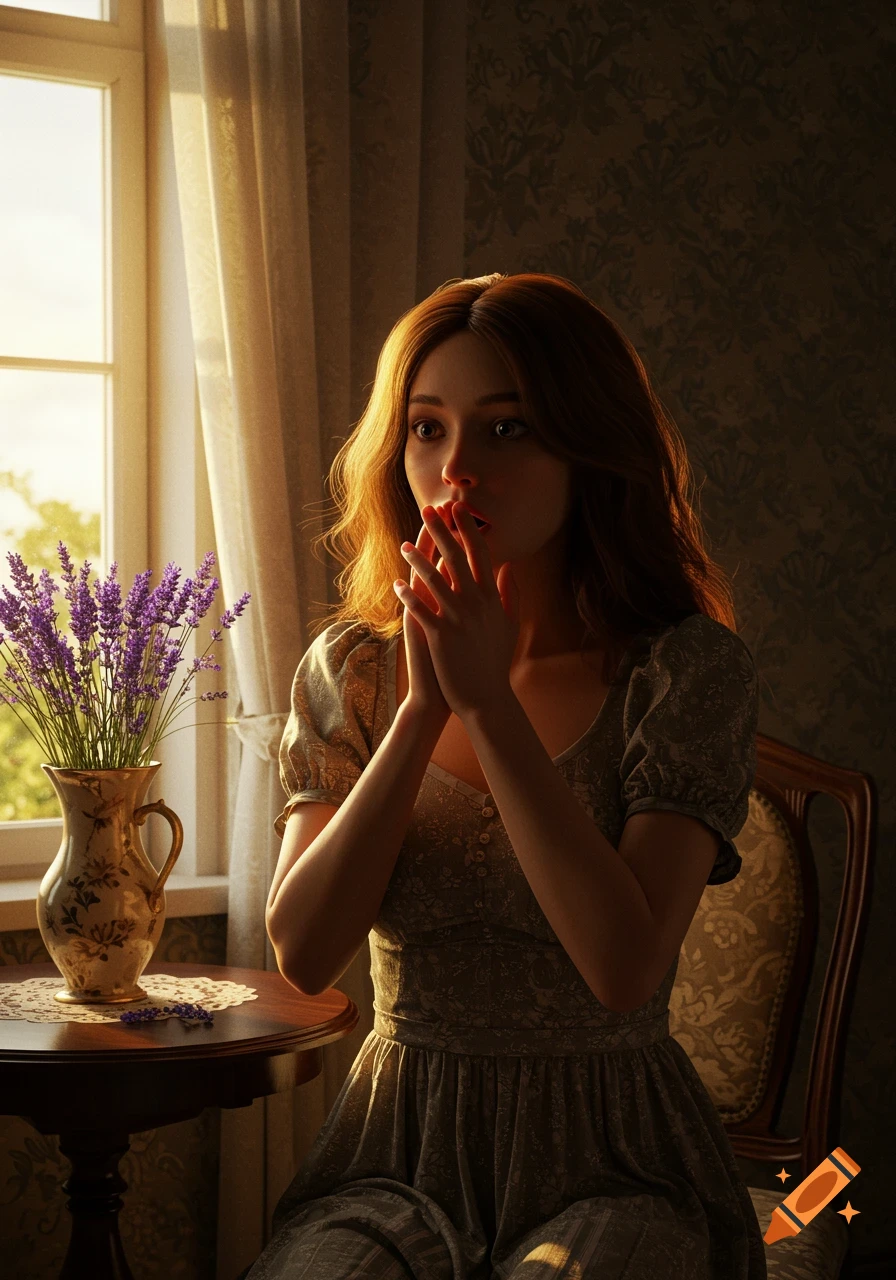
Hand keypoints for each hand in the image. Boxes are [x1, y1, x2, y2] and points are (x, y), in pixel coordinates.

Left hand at [393, 501, 519, 719]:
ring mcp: (458, 619)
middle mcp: (476, 604)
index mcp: (491, 598)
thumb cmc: (495, 663)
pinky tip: (396, 584)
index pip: (480, 554)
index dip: (468, 529)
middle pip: (457, 558)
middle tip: (429, 509)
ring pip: (435, 580)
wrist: (486, 698)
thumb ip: (510, 594)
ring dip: (418, 560)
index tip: (459, 509)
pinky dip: (408, 596)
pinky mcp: (441, 636)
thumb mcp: (509, 625)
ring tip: (404, 545)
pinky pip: (421, 609)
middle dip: (442, 531)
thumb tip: (508, 565)